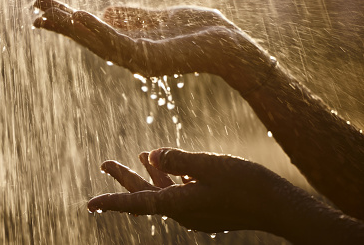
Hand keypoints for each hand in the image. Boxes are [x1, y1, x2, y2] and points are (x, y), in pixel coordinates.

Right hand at [32, 0, 261, 78]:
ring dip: (72, 28)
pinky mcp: (150, 58)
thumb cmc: (196, 30)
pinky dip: (98, 29)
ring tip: (48, 14)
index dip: (67, 18)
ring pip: (97, 42)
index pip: (91, 28)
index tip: (43, 5)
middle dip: (61, 25)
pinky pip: (119, 43)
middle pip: (88, 38)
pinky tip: (81, 16)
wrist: (226, 45)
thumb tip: (103, 11)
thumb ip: (132, 16)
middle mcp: (127, 53)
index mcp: (128, 42)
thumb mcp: (157, 18)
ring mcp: (137, 57)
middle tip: (34, 11)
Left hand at [88, 148, 315, 234]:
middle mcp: (183, 211)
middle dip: (124, 178)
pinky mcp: (206, 205)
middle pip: (145, 194)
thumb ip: (178, 160)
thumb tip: (151, 155)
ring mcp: (195, 210)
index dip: (111, 202)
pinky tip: (171, 164)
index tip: (90, 204)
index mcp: (179, 204)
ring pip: (162, 191)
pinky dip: (170, 177)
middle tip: (105, 163)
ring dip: (148, 174)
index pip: (136, 204)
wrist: (277, 205)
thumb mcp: (209, 165)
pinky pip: (179, 191)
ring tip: (139, 155)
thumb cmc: (245, 184)